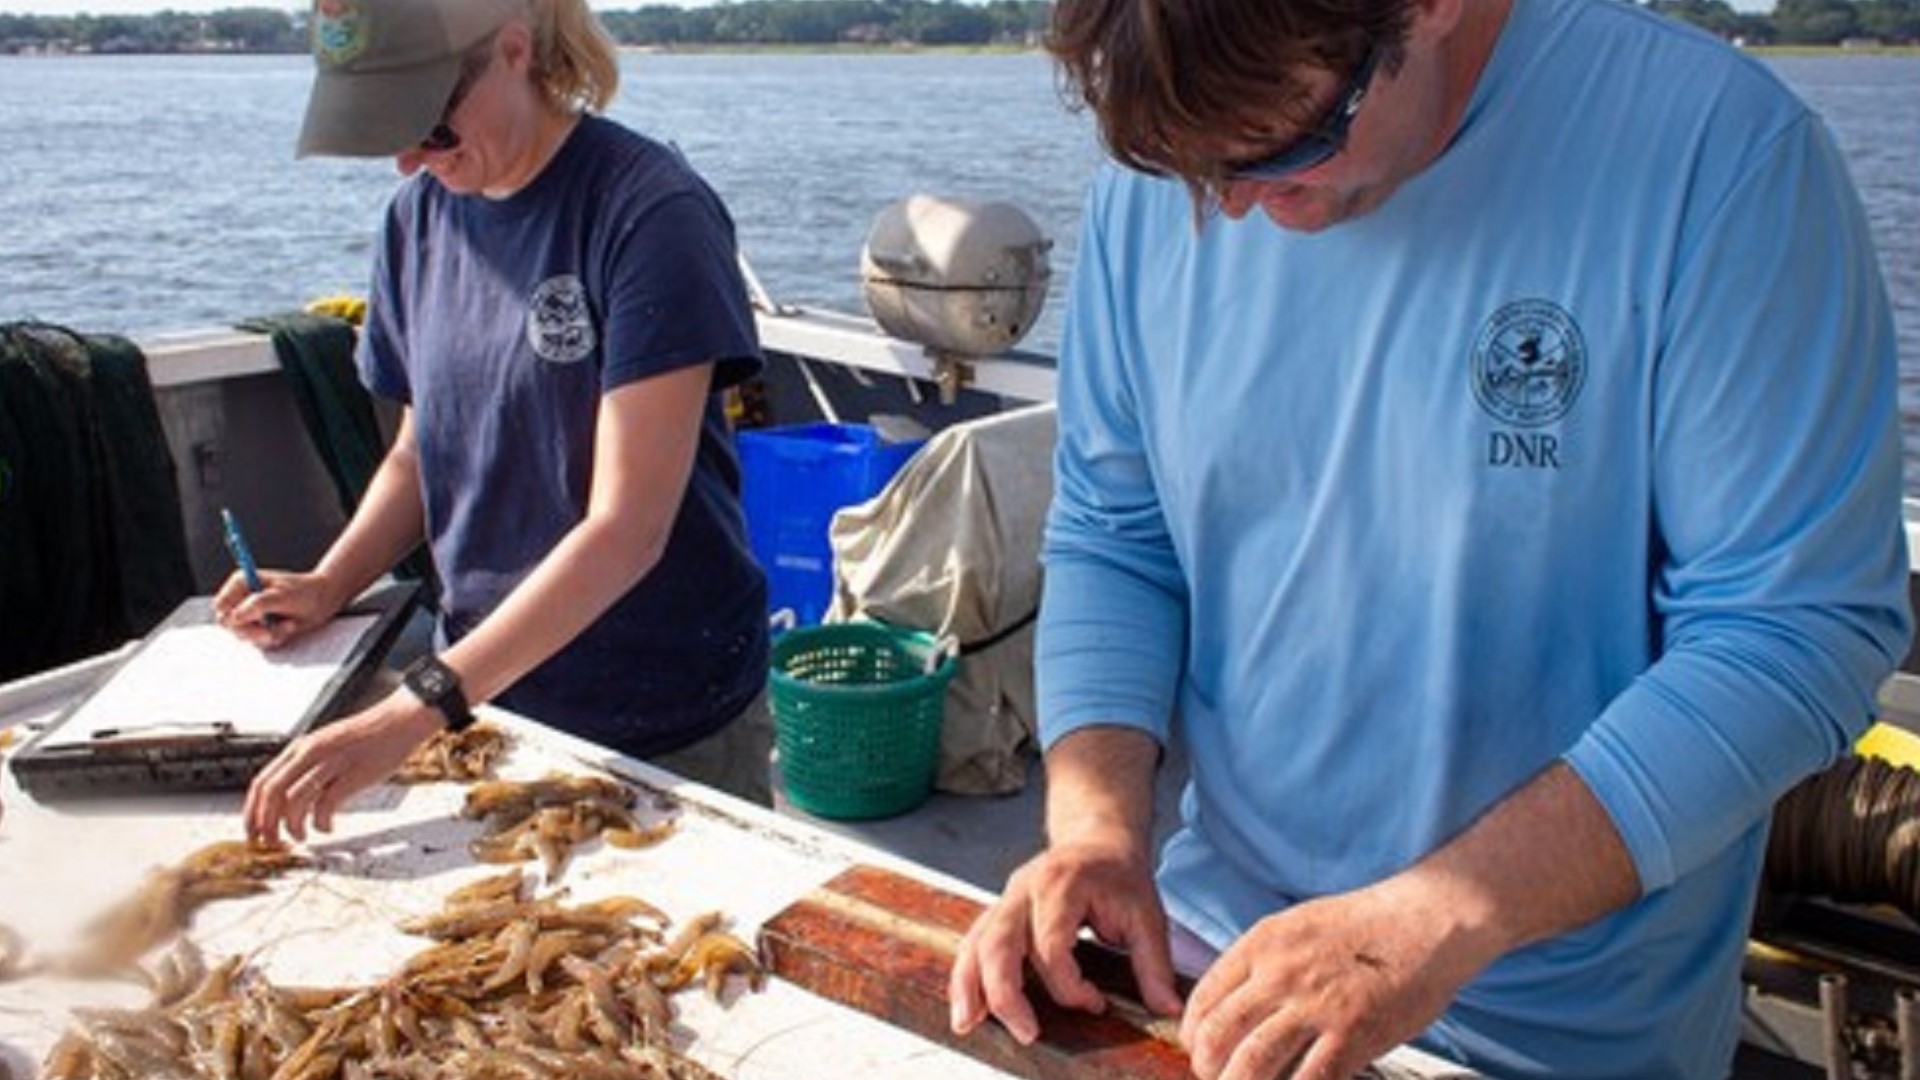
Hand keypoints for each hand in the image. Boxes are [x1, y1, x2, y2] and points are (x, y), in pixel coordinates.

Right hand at [212, 569, 340, 648]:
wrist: (323, 601)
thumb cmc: (304, 592)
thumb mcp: (282, 595)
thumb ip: (257, 604)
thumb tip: (235, 617)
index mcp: (241, 583)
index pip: (222, 606)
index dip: (234, 616)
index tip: (255, 618)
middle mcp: (241, 599)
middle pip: (229, 625)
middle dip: (253, 630)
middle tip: (271, 630)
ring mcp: (250, 615)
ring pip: (244, 636)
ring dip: (268, 634)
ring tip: (288, 624)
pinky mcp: (259, 628)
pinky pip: (258, 642)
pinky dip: (275, 638)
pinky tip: (287, 628)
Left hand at [243, 691, 439, 843]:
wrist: (400, 721)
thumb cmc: (368, 737)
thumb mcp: (328, 747)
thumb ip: (308, 768)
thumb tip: (290, 799)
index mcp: (301, 747)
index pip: (262, 782)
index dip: (252, 811)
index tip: (253, 830)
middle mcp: (311, 753)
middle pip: (272, 793)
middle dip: (265, 823)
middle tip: (270, 841)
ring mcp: (331, 764)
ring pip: (295, 801)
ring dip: (292, 827)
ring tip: (301, 837)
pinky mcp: (352, 775)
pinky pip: (325, 805)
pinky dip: (321, 823)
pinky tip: (327, 828)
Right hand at [948, 828, 1182, 1044]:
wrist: (1098, 839)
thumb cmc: (1120, 875)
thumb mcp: (1147, 915)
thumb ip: (1154, 964)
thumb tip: (1166, 1008)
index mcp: (1062, 885)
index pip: (1051, 946)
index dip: (1070, 984)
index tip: (1095, 1003)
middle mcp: (1025, 889)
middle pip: (1000, 943)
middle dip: (1007, 993)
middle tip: (1027, 1032)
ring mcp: (1006, 899)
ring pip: (976, 943)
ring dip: (970, 985)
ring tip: (967, 1024)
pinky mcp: (999, 912)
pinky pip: (974, 944)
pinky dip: (966, 975)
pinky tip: (966, 1006)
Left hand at [1178, 878, 1486, 1079]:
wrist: (1426, 921)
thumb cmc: (1366, 926)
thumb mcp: (1297, 926)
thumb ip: (1262, 963)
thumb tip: (1232, 1004)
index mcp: (1262, 944)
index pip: (1204, 999)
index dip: (1193, 1036)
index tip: (1198, 1052)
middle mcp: (1280, 974)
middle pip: (1217, 1035)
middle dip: (1207, 1068)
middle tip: (1216, 1078)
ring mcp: (1315, 1006)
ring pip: (1251, 1064)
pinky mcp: (1352, 1035)